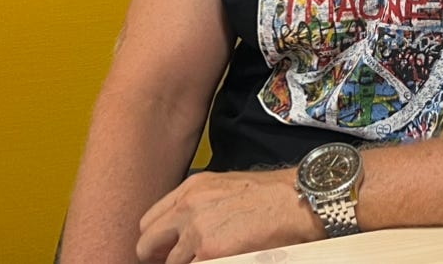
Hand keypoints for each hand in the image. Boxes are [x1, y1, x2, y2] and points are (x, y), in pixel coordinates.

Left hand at [136, 168, 321, 262]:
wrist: (295, 200)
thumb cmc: (269, 195)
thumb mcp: (224, 187)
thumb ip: (197, 204)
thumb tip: (182, 230)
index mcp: (190, 189)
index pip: (149, 223)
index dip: (153, 242)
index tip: (161, 253)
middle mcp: (187, 208)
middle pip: (147, 246)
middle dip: (157, 259)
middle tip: (175, 262)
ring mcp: (196, 232)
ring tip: (209, 257)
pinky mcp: (210, 253)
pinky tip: (223, 259)